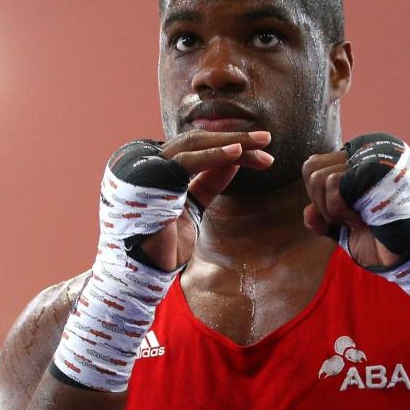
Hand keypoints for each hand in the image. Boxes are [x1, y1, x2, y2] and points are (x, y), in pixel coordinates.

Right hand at [136, 130, 272, 269]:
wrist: (143, 271)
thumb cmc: (164, 245)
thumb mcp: (194, 206)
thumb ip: (209, 181)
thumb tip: (235, 159)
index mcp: (156, 167)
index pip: (196, 148)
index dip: (227, 145)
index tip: (259, 152)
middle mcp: (148, 162)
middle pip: (197, 142)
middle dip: (235, 138)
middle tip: (266, 138)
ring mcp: (147, 168)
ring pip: (195, 145)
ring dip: (232, 143)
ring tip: (262, 142)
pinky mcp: (151, 178)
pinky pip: (187, 161)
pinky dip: (213, 156)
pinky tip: (238, 153)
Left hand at [301, 150, 403, 268]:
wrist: (409, 255)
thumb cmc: (383, 243)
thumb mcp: (345, 232)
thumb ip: (324, 221)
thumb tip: (307, 213)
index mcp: (358, 166)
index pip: (315, 166)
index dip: (318, 198)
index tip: (342, 217)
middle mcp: (365, 157)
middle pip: (311, 168)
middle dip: (320, 204)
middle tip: (349, 220)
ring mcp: (370, 160)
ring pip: (318, 176)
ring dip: (331, 209)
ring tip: (358, 218)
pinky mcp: (373, 168)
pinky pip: (333, 183)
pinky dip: (339, 209)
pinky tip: (362, 218)